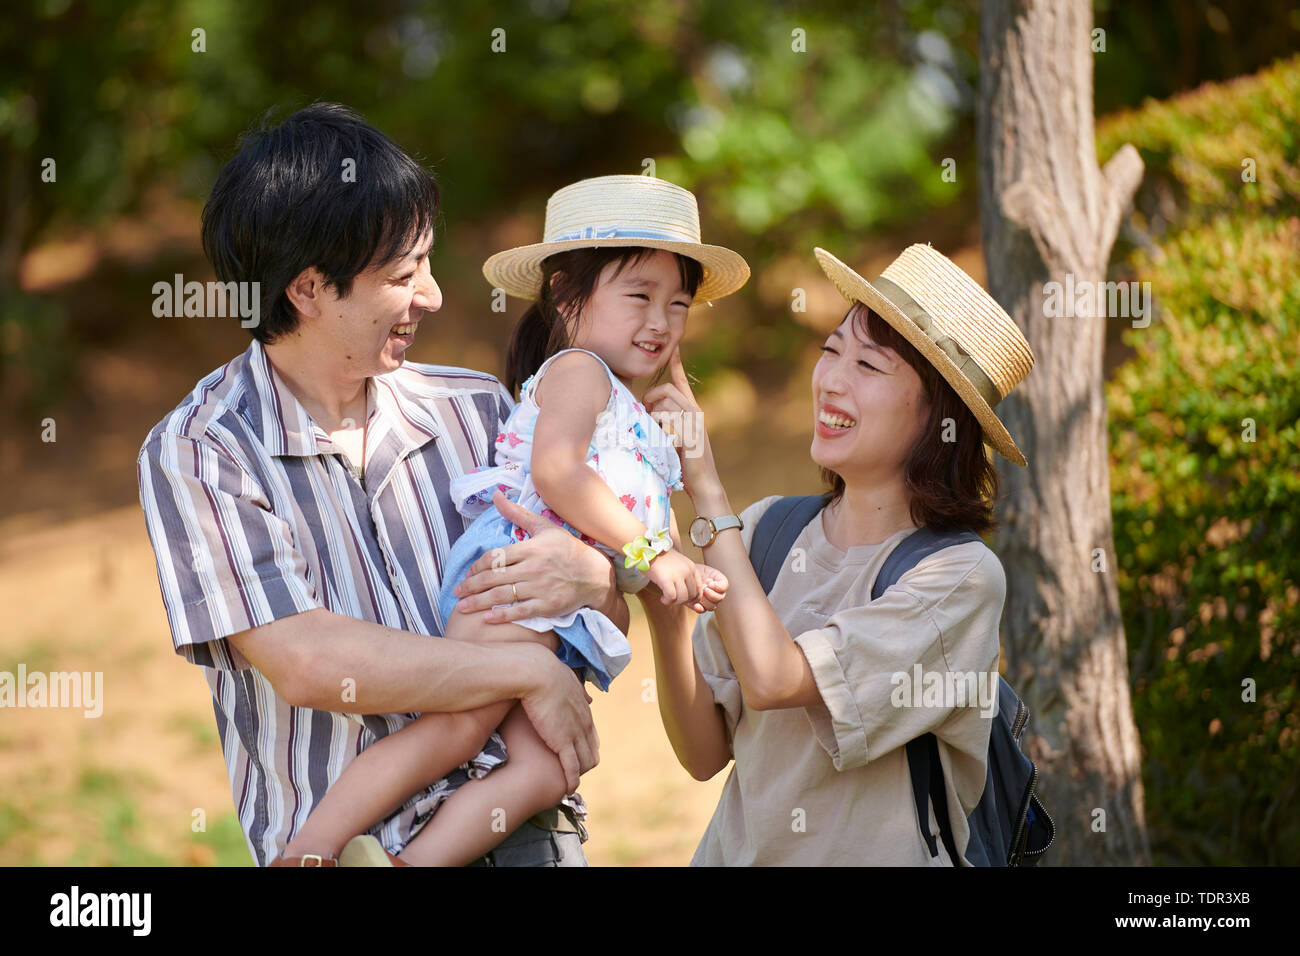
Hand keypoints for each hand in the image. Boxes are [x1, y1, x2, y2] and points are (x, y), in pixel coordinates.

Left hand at [453, 491, 612, 623]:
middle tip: (457, 592)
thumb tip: (496, 495)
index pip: (495, 557)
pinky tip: (487, 618)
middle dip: (471, 585)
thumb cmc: (567, 549)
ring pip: (503, 595)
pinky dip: (502, 616)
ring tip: (462, 607)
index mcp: (530, 548)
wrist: (595, 575)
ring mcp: (540, 588)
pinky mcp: (547, 606)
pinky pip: (520, 612)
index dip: (477, 566)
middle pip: (494, 577)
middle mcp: (533, 568)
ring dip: (479, 602)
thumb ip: (517, 513)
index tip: (468, 573)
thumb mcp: (544, 527)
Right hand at [511, 643, 598, 789]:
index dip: (585, 740)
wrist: (535, 672)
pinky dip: (571, 779)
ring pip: (585, 759)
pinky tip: (569, 788)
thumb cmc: (538, 670)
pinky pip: (572, 767)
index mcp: (581, 704)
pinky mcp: (563, 742)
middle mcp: (583, 719)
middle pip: (591, 745)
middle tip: (578, 770)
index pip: (589, 728)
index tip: (582, 748)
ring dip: (580, 771)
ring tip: (573, 781)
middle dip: (586, 758)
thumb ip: (569, 684)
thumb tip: (576, 689)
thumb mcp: (559, 676)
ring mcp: (575, 731)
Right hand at [642, 548, 701, 605]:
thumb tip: (687, 595)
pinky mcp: (666, 579)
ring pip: (682, 598)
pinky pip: (671, 597)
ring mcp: (678, 575)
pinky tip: (662, 598)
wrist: (648, 548)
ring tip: (666, 599)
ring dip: (674, 602)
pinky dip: (667, 601)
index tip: (683, 599)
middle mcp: (687, 571)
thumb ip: (684, 576)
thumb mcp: (678, 565)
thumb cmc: (661, 558)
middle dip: (682, 601)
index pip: (699, 588)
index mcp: (692, 567)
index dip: (692, 598)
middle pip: (692, 595)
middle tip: (673, 599)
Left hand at [643, 347, 722, 503]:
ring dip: (654, 418)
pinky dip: (661, 430)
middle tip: (647, 413)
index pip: (682, 382)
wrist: (704, 484)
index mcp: (691, 411)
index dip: (677, 364)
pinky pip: (668, 420)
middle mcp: (695, 412)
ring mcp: (694, 422)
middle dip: (651, 397)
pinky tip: (666, 442)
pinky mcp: (691, 433)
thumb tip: (647, 414)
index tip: (673, 347)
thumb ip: (665, 423)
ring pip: (664, 405)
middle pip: (667, 389)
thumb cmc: (685, 464)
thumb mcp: (673, 438)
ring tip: (657, 434)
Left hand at [693, 564, 728, 613]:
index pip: (724, 586)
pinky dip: (700, 609)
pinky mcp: (699, 606)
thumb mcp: (701, 568)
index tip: (709, 582)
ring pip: (712, 606)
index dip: (719, 586)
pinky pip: (703, 610)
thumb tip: (710, 583)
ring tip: (699, 594)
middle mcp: (715, 592)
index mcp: (718, 581)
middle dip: (712, 594)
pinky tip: (696, 605)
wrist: (681, 576)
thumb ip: (708, 574)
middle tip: (704, 588)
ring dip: (706, 601)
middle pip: (720, 598)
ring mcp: (708, 600)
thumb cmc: (692, 571)